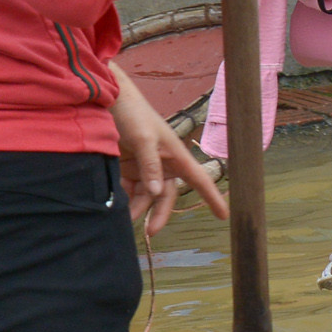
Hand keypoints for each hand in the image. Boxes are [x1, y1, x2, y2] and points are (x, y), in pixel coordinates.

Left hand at [110, 64, 228, 235]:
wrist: (106, 99)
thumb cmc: (132, 113)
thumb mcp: (143, 138)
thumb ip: (150, 165)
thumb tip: (155, 192)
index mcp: (175, 154)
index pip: (198, 179)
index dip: (212, 197)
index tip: (224, 216)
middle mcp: (163, 163)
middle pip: (166, 195)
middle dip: (160, 213)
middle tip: (150, 231)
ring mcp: (145, 166)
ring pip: (146, 196)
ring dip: (137, 208)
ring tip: (122, 218)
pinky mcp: (127, 168)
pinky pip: (129, 189)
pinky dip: (124, 199)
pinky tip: (114, 205)